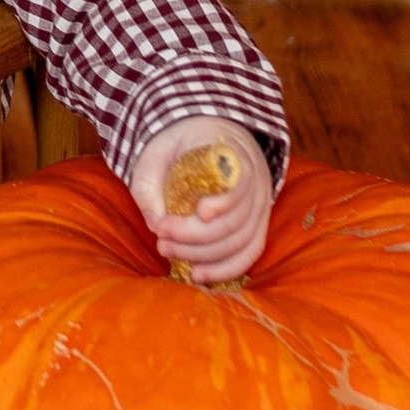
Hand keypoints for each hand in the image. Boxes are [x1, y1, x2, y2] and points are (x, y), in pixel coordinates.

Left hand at [128, 117, 271, 285]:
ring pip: (241, 241)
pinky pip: (249, 252)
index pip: (240, 180)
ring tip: (168, 252)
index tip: (199, 212)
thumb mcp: (155, 155)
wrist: (207, 134)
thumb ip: (149, 186)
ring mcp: (260, 204)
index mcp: (232, 154)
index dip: (224, 201)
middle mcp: (255, 181)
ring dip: (203, 255)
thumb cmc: (178, 146)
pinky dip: (226, 268)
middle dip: (195, 237)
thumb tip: (154, 225)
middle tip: (161, 238)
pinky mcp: (257, 224)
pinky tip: (198, 274)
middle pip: (235, 219)